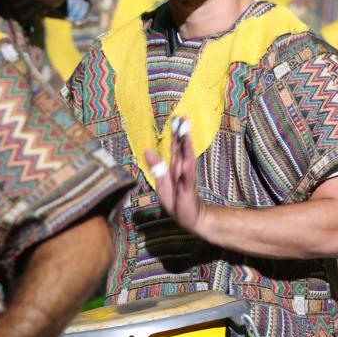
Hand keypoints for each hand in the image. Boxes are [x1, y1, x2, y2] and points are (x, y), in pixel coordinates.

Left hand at [144, 117, 205, 233]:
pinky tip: (187, 160)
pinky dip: (187, 167)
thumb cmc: (175, 200)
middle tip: (183, 118)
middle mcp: (182, 168)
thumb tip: (148, 150)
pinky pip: (187, 176)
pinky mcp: (187, 188)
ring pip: (186, 158)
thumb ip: (157, 166)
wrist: (189, 217)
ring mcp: (186, 177)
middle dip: (182, 134)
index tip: (176, 119)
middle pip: (182, 148)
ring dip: (186, 146)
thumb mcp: (161, 182)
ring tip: (185, 133)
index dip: (175, 133)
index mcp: (175, 166)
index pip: (175, 147)